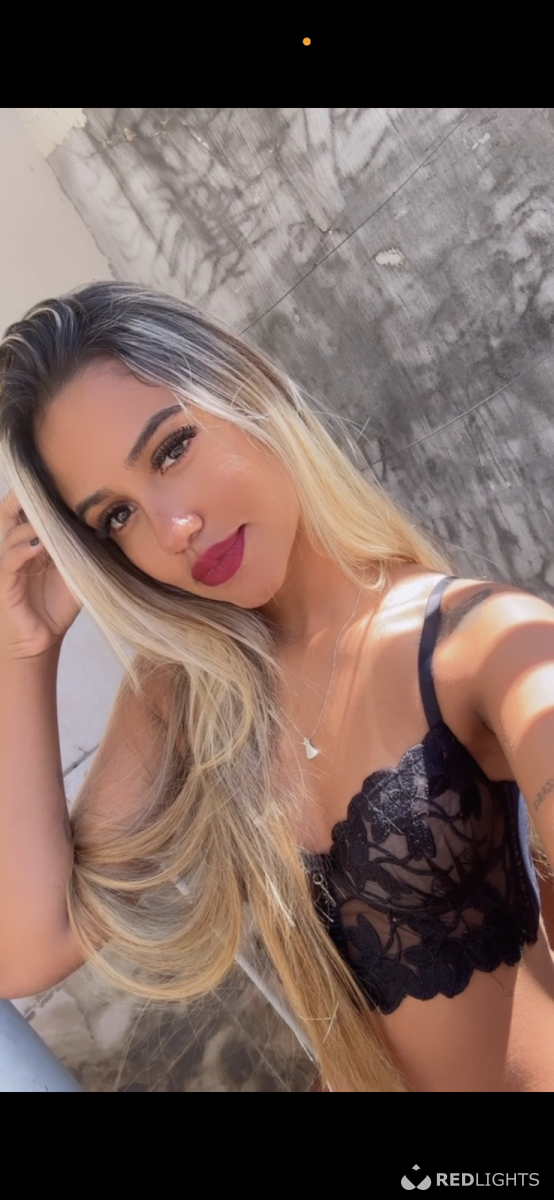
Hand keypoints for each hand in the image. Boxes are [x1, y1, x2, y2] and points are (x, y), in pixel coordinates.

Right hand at [0, 491, 82, 659]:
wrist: (40, 640)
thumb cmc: (56, 606)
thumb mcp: (76, 572)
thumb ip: (84, 550)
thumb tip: (110, 528)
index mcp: (29, 541)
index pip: (28, 509)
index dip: (39, 493)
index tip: (60, 476)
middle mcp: (15, 548)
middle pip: (10, 512)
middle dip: (23, 496)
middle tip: (42, 481)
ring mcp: (7, 564)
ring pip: (11, 533)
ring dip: (30, 523)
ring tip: (48, 515)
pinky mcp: (4, 583)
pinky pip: (9, 560)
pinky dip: (23, 548)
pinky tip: (38, 543)